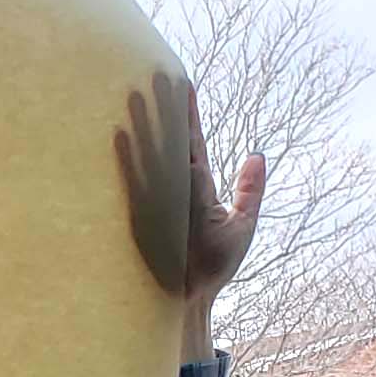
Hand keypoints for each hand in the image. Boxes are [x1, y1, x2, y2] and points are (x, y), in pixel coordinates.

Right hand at [113, 69, 266, 356]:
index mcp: (198, 188)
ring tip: (129, 95)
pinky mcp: (145, 218)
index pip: (193, 143)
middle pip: (168, 141)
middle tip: (151, 74)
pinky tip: (118, 138)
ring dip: (141, 127)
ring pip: (150, 157)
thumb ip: (250, 191)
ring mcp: (158, 202)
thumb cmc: (214, 268)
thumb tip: (257, 155)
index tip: (182, 84)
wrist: (192, 301)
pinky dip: (127, 162)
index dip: (188, 115)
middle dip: (160, 110)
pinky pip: (136, 185)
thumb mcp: (243, 226)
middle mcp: (176, 190)